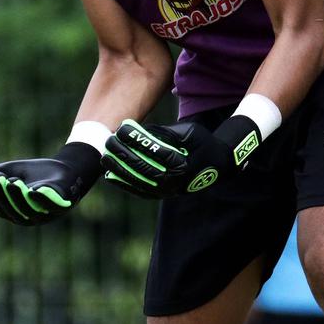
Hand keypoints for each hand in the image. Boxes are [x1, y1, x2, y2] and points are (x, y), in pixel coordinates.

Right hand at [0, 143, 100, 225]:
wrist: (66, 168)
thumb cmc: (37, 173)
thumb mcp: (13, 171)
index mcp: (15, 211)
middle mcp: (29, 217)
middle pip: (12, 210)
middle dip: (2, 195)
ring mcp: (46, 214)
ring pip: (29, 210)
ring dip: (19, 197)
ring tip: (12, 181)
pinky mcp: (62, 206)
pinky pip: (50, 205)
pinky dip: (42, 199)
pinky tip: (32, 190)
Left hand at [100, 116, 259, 198]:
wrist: (217, 165)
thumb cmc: (201, 143)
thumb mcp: (188, 132)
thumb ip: (164, 133)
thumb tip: (138, 131)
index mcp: (184, 164)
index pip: (156, 151)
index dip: (137, 139)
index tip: (123, 128)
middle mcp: (175, 181)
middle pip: (144, 168)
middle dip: (123, 154)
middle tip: (109, 140)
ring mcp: (168, 191)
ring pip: (139, 183)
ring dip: (119, 170)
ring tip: (105, 157)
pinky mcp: (163, 195)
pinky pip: (141, 191)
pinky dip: (125, 184)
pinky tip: (110, 175)